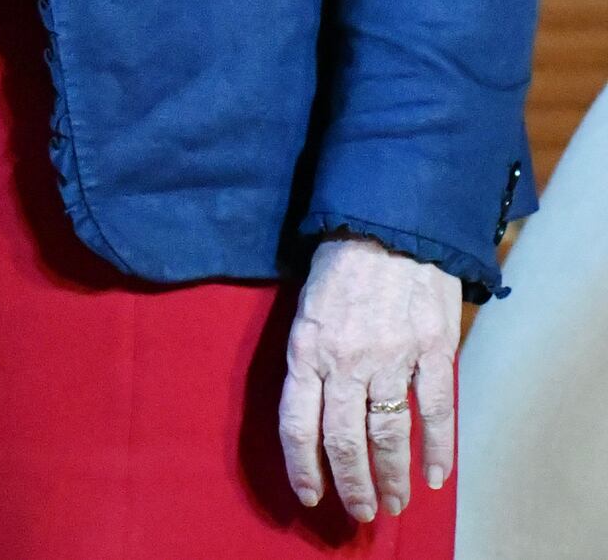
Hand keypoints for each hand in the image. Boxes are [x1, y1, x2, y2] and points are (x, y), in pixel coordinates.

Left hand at [280, 234, 459, 521]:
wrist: (390, 222)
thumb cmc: (340, 262)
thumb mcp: (305, 306)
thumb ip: (308, 354)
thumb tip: (310, 404)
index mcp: (306, 348)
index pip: (297, 423)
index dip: (304, 466)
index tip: (311, 496)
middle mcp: (346, 360)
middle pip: (345, 440)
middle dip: (352, 484)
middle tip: (360, 513)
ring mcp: (392, 358)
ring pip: (390, 435)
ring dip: (392, 477)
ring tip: (395, 505)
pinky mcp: (433, 352)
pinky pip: (435, 413)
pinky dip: (438, 450)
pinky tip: (436, 476)